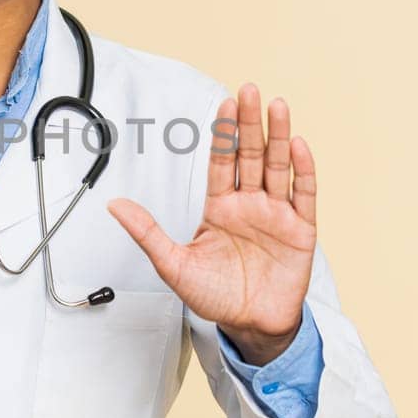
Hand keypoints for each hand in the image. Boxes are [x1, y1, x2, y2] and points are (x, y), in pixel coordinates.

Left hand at [106, 83, 316, 363]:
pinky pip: (302, 195)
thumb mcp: (173, 265)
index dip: (224, 134)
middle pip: (251, 155)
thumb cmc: (214, 296)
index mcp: (220, 208)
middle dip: (249, 123)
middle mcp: (249, 205)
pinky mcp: (300, 231)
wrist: (249, 326)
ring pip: (277, 167)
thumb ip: (147, 232)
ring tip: (277, 106)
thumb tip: (114, 205)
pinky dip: (302, 170)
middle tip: (249, 91)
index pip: (222, 162)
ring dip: (278, 137)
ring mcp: (276, 215)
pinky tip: (298, 145)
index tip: (224, 104)